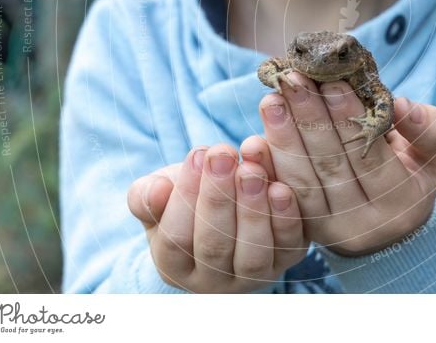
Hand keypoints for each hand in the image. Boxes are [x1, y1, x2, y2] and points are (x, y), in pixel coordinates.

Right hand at [127, 142, 307, 292]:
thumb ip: (147, 195)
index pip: (175, 239)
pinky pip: (288, 246)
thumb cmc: (188, 197)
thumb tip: (156, 190)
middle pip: (214, 246)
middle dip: (218, 197)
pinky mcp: (287, 261)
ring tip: (250, 169)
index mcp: (175, 266)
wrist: (228, 200)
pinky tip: (281, 188)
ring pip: (253, 253)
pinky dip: (286, 218)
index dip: (184, 197)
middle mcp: (214, 281)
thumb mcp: (162, 193)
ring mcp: (253, 276)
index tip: (197, 154)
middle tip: (223, 155)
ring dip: (252, 209)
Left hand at [258, 73, 435, 256]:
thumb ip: (429, 130)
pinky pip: (283, 195)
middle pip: (332, 167)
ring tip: (272, 100)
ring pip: (302, 182)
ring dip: (283, 138)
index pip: (370, 157)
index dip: (349, 119)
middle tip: (293, 81)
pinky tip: (259, 134)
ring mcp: (329, 232)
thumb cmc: (412, 176)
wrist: (389, 230)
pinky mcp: (303, 231)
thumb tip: (402, 106)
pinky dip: (270, 163)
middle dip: (310, 120)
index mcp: (401, 204)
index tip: (332, 81)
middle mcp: (364, 225)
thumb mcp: (434, 155)